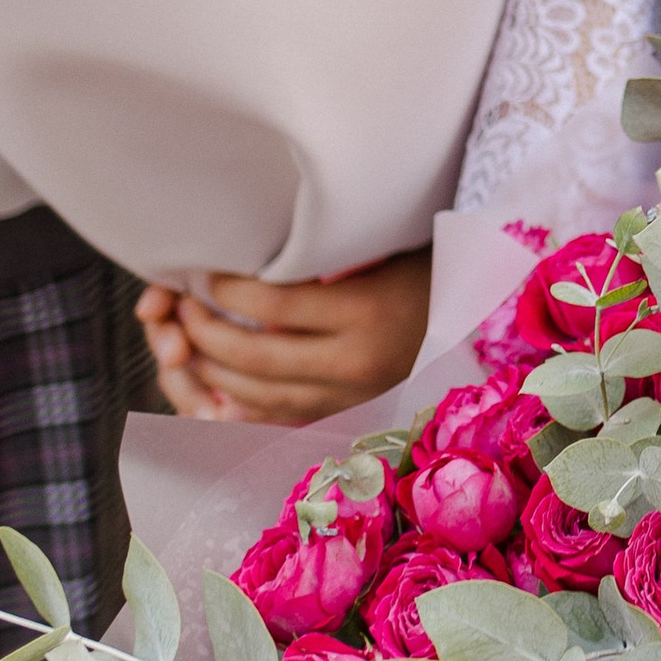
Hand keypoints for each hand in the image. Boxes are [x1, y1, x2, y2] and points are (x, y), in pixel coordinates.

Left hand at [132, 251, 431, 424]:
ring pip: (261, 396)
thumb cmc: (422, 259)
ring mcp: (354, 395)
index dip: (225, 290)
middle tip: (181, 307)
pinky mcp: (351, 412)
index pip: (273, 306)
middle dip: (204, 332)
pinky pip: (281, 417)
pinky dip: (241, 405)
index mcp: (367, 311)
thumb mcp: (382, 244)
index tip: (201, 272)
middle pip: (256, 358)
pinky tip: (216, 386)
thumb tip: (247, 243)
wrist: (479, 308)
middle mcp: (359, 362)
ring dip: (212, 372)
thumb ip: (323, 251)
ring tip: (186, 343)